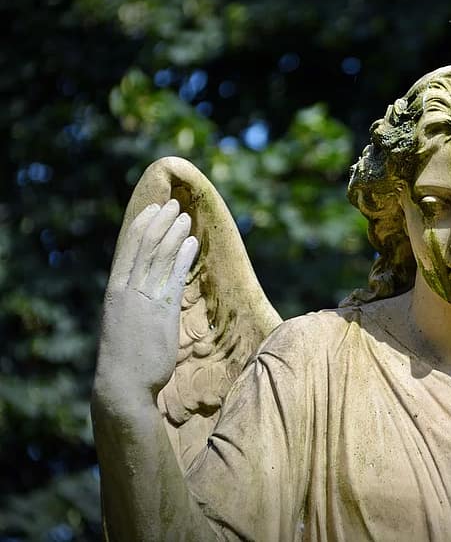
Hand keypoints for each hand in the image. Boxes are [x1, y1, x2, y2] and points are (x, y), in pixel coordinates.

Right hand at [94, 199, 198, 410]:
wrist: (122, 386)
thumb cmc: (126, 360)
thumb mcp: (125, 325)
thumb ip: (136, 305)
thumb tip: (149, 294)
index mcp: (115, 292)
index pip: (128, 249)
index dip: (142, 225)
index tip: (154, 209)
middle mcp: (127, 291)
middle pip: (145, 246)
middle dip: (161, 222)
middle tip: (175, 206)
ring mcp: (143, 300)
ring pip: (159, 256)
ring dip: (174, 234)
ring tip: (186, 218)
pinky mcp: (161, 313)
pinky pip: (174, 276)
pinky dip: (183, 256)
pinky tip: (192, 243)